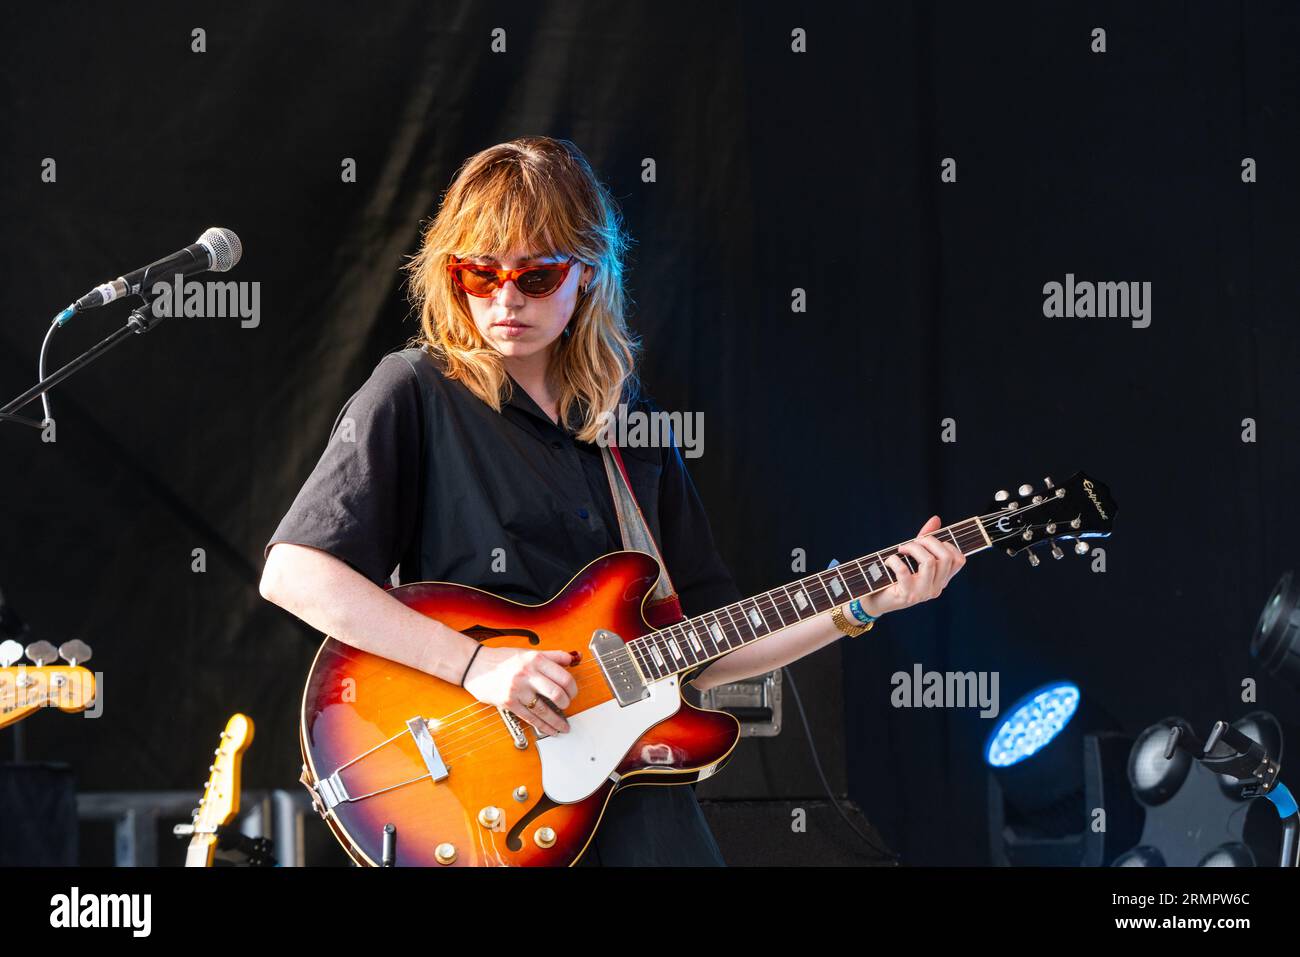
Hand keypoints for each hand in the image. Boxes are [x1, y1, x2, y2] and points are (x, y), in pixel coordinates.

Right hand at [462, 646, 578, 734]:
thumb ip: (551, 656)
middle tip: (568, 705)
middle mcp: (527, 674)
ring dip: (558, 720)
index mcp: (535, 659)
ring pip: (544, 709)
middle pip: (557, 693)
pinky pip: (530, 718)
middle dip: (567, 703)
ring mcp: (517, 690)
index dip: (573, 687)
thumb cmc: (501, 659)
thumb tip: (571, 659)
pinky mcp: (509, 703)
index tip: (573, 692)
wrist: (475, 666)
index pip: (563, 676)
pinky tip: (551, 729)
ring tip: (564, 725)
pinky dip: (544, 726)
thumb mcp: (527, 653)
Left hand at [858, 516, 965, 617]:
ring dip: (913, 548)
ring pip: (929, 562)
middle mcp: (936, 588)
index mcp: (942, 580)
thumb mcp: (913, 557)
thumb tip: (936, 519)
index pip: (959, 560)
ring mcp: (923, 593)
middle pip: (946, 558)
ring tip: (901, 549)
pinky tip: (889, 560)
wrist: (877, 601)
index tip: (929, 542)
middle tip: (914, 542)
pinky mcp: (907, 595)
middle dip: (929, 541)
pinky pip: (904, 571)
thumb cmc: (896, 576)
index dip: (947, 544)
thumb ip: (925, 540)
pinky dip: (894, 560)